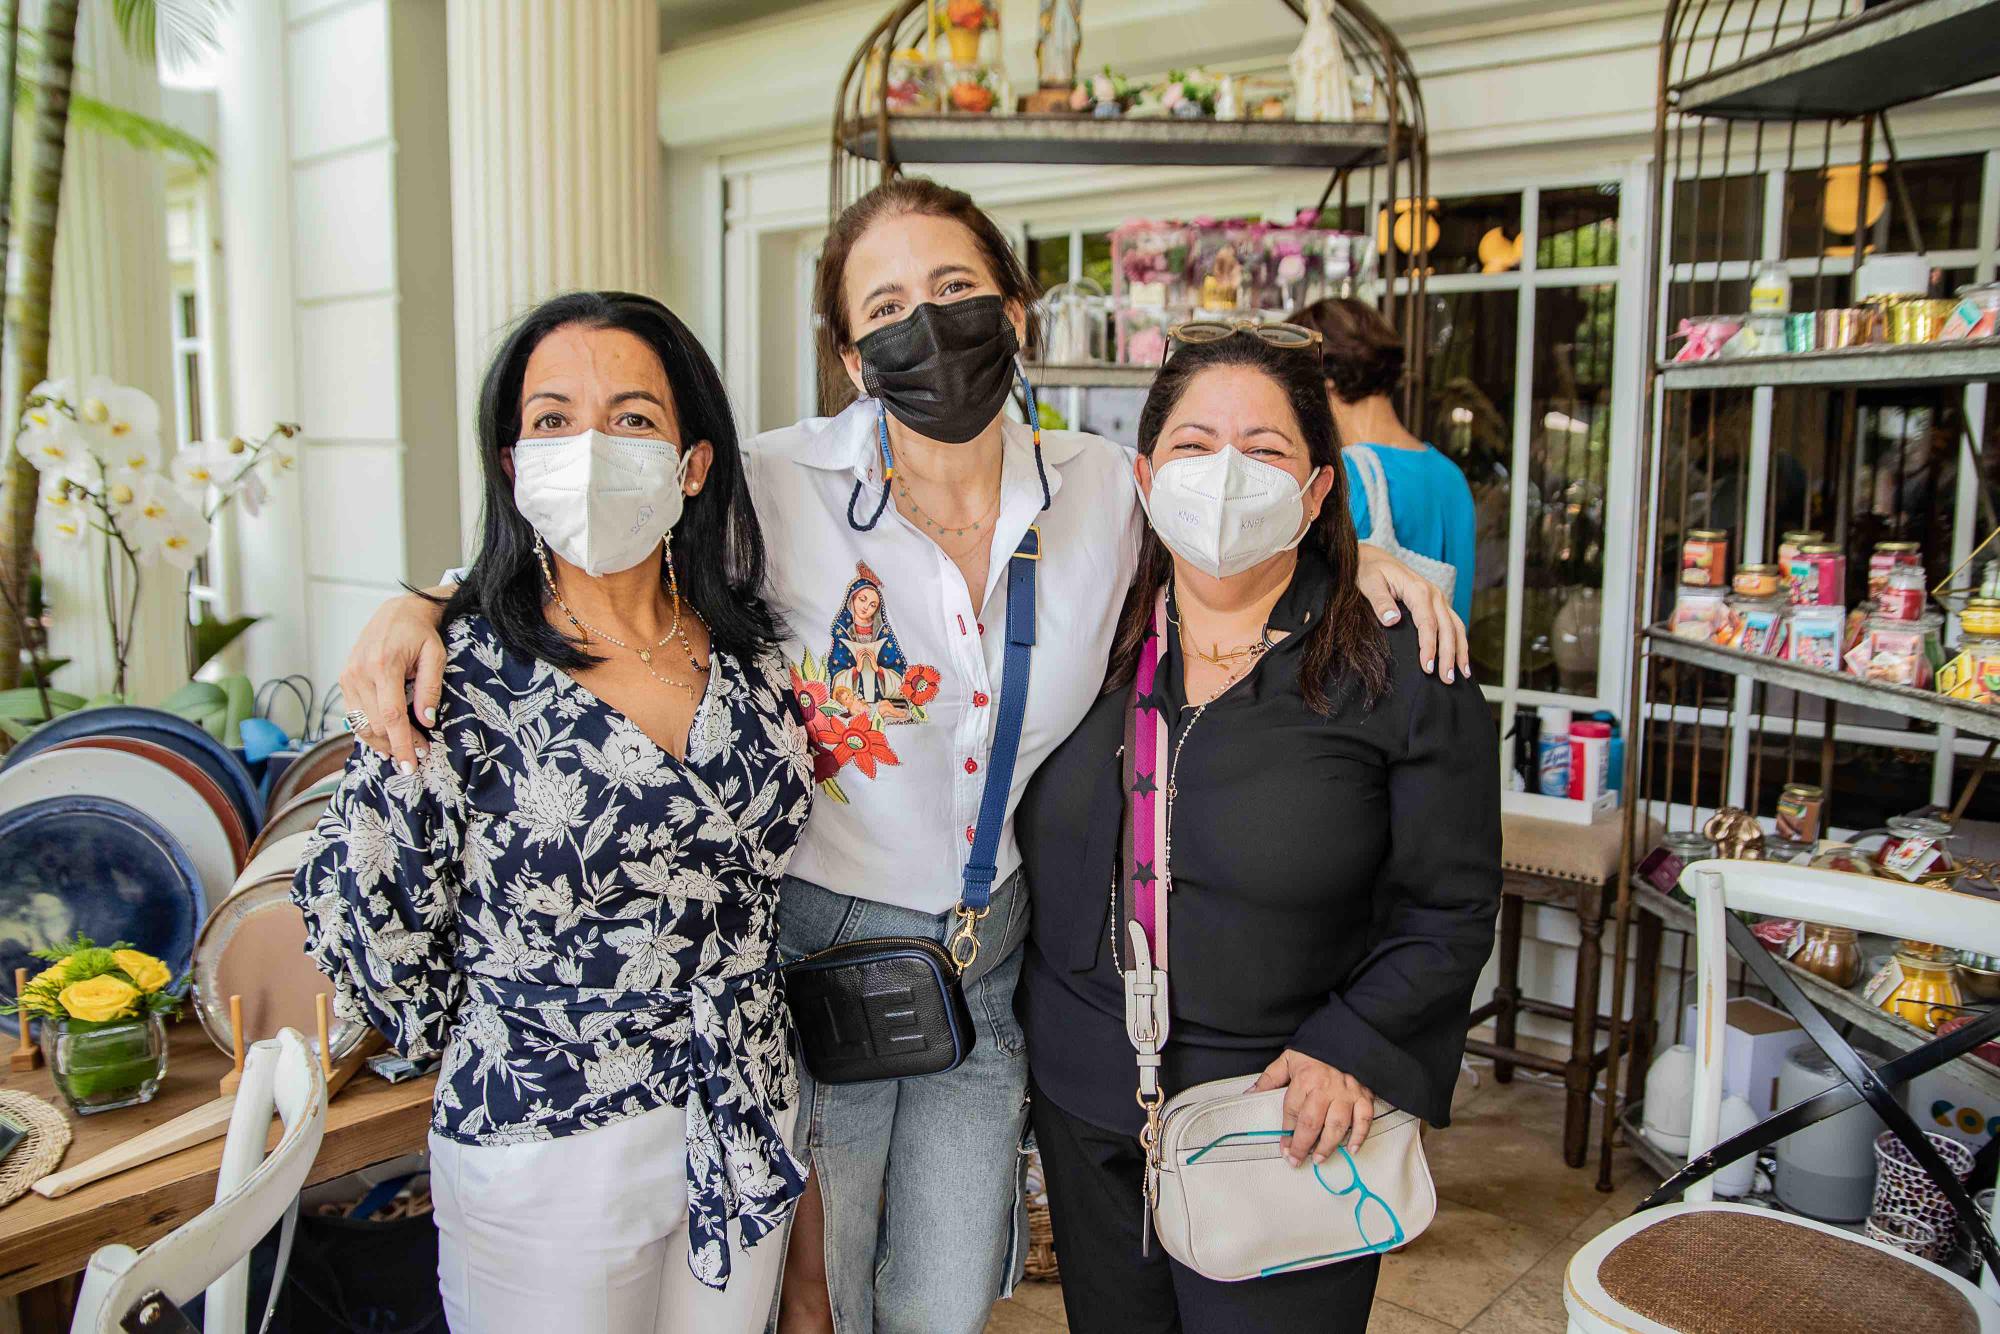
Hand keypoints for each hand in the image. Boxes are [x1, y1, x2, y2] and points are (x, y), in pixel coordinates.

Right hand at [338, 588, 451, 772]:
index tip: (413, 764)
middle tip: (419, 754)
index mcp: (384, 665)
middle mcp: (360, 672)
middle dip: (396, 746)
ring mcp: (348, 676)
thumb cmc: (419, 633)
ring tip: (403, 750)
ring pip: (360, 724)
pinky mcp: (344, 679)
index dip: (402, 743)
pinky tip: (384, 739)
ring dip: (381, 742)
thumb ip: (430, 688)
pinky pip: (353, 714)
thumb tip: (426, 721)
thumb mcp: (435, 655)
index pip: (391, 715)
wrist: (396, 612)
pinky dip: (368, 730)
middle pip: (375, 724)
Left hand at [1249, 1049, 1375, 1166]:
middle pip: (1313, 1123)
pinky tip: (1352, 1149)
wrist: (1345, 1036)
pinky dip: (1359, 1136)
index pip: (1292, 1112)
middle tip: (1297, 1160)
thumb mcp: (1288, 1060)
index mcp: (1305, 1079)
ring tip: (1319, 1159)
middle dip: (1303, 1145)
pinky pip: (1364, 1119)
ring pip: (1338, 1125)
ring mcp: (1347, 1093)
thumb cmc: (1315, 1051)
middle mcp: (1326, 1087)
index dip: (1287, 1134)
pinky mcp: (1364, 1095)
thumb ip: (1269, 1079)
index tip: (1284, 1149)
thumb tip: (1250, 1095)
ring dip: (1328, 1146)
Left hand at [1354, 546, 1468, 682]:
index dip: (1429, 647)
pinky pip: (1453, 624)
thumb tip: (1392, 621)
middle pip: (1446, 628)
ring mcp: (1438, 598)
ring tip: (1462, 675)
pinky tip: (1460, 660)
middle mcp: (1434, 594)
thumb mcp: (1369, 583)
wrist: (1373, 558)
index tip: (1428, 668)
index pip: (1428, 624)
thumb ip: (1380, 601)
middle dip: (1449, 655)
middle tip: (1446, 679)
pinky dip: (1459, 642)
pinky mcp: (1437, 604)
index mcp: (1419, 590)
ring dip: (1460, 651)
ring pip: (1456, 627)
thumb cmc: (1368, 571)